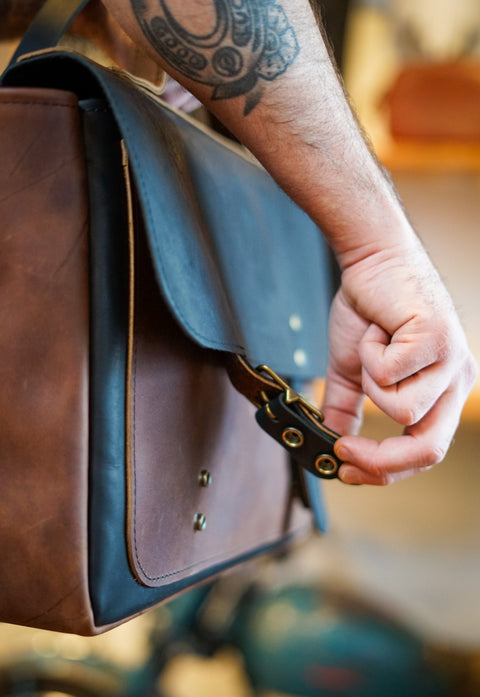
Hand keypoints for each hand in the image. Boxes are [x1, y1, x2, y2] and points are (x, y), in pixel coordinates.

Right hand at [322, 238, 477, 485]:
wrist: (373, 261)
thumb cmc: (370, 311)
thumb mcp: (354, 372)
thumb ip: (347, 409)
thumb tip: (329, 443)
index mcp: (445, 393)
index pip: (426, 452)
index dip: (385, 471)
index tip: (345, 470)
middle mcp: (458, 381)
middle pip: (428, 449)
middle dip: (380, 460)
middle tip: (342, 452)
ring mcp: (453, 361)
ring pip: (403, 411)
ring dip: (370, 382)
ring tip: (371, 347)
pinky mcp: (438, 339)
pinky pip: (389, 375)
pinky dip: (369, 354)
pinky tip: (376, 330)